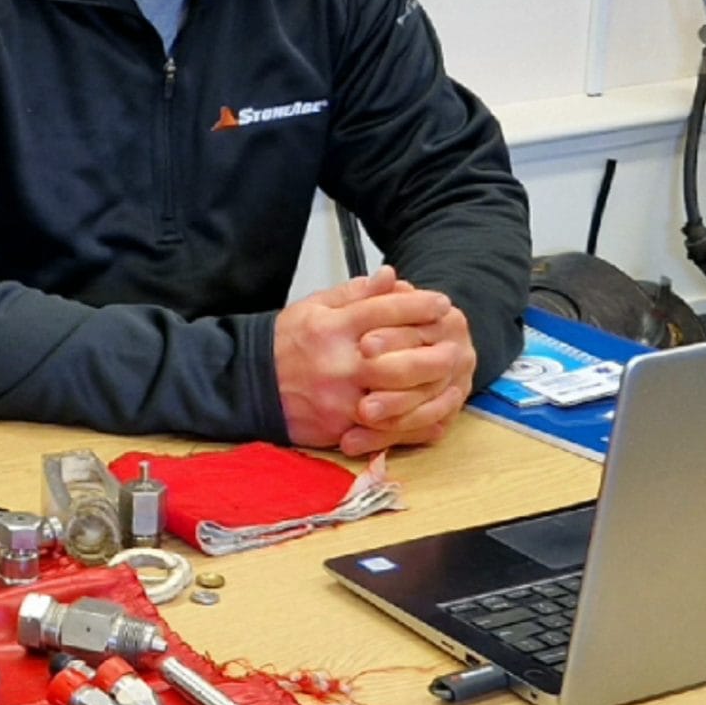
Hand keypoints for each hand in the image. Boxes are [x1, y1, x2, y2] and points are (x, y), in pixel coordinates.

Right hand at [273, 267, 468, 450]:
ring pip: (396, 394)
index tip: (441, 303)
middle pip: (398, 356)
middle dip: (432, 348)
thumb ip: (355, 294)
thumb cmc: (286, 343)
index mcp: (331, 327)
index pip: (384, 311)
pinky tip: (432, 411)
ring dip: (428, 386)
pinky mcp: (338, 427)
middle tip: (456, 342)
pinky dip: (411, 422)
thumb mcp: (314, 307)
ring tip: (448, 376)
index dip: (418, 306)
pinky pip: (384, 427)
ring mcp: (339, 399)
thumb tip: (391, 277)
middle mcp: (337, 363)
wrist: (249, 385)